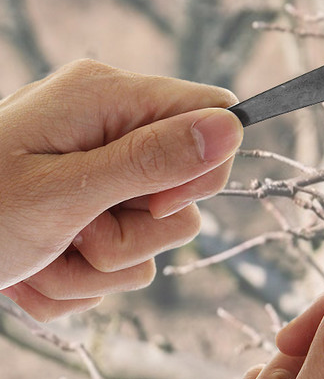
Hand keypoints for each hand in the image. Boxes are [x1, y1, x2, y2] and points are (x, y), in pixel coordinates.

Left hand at [0, 59, 242, 320]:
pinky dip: (82, 279)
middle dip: (141, 229)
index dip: (203, 166)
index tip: (155, 203)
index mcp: (108, 98)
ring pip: (159, 235)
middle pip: (191, 185)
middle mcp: (112, 130)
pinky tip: (36, 271)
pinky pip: (125, 262)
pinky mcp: (91, 215)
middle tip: (82, 232)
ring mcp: (102, 176)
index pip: (213, 114)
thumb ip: (153, 160)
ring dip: (105, 264)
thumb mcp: (62, 191)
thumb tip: (233, 127)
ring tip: (47, 255)